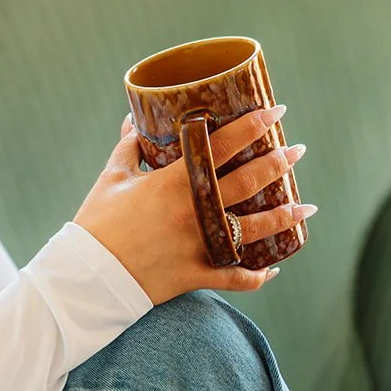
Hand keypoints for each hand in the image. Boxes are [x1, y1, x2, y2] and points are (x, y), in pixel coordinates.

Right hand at [72, 106, 314, 305]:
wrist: (84, 278)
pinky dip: (256, 276)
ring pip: (253, 231)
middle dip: (278, 163)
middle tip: (297, 151)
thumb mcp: (112, 178)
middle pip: (247, 183)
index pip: (222, 146)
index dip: (253, 126)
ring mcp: (197, 246)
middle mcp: (192, 212)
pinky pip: (234, 278)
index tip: (277, 112)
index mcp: (173, 183)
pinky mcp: (194, 276)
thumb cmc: (96, 223)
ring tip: (306, 206)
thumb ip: (128, 147)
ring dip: (283, 217)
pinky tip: (273, 268)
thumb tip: (133, 120)